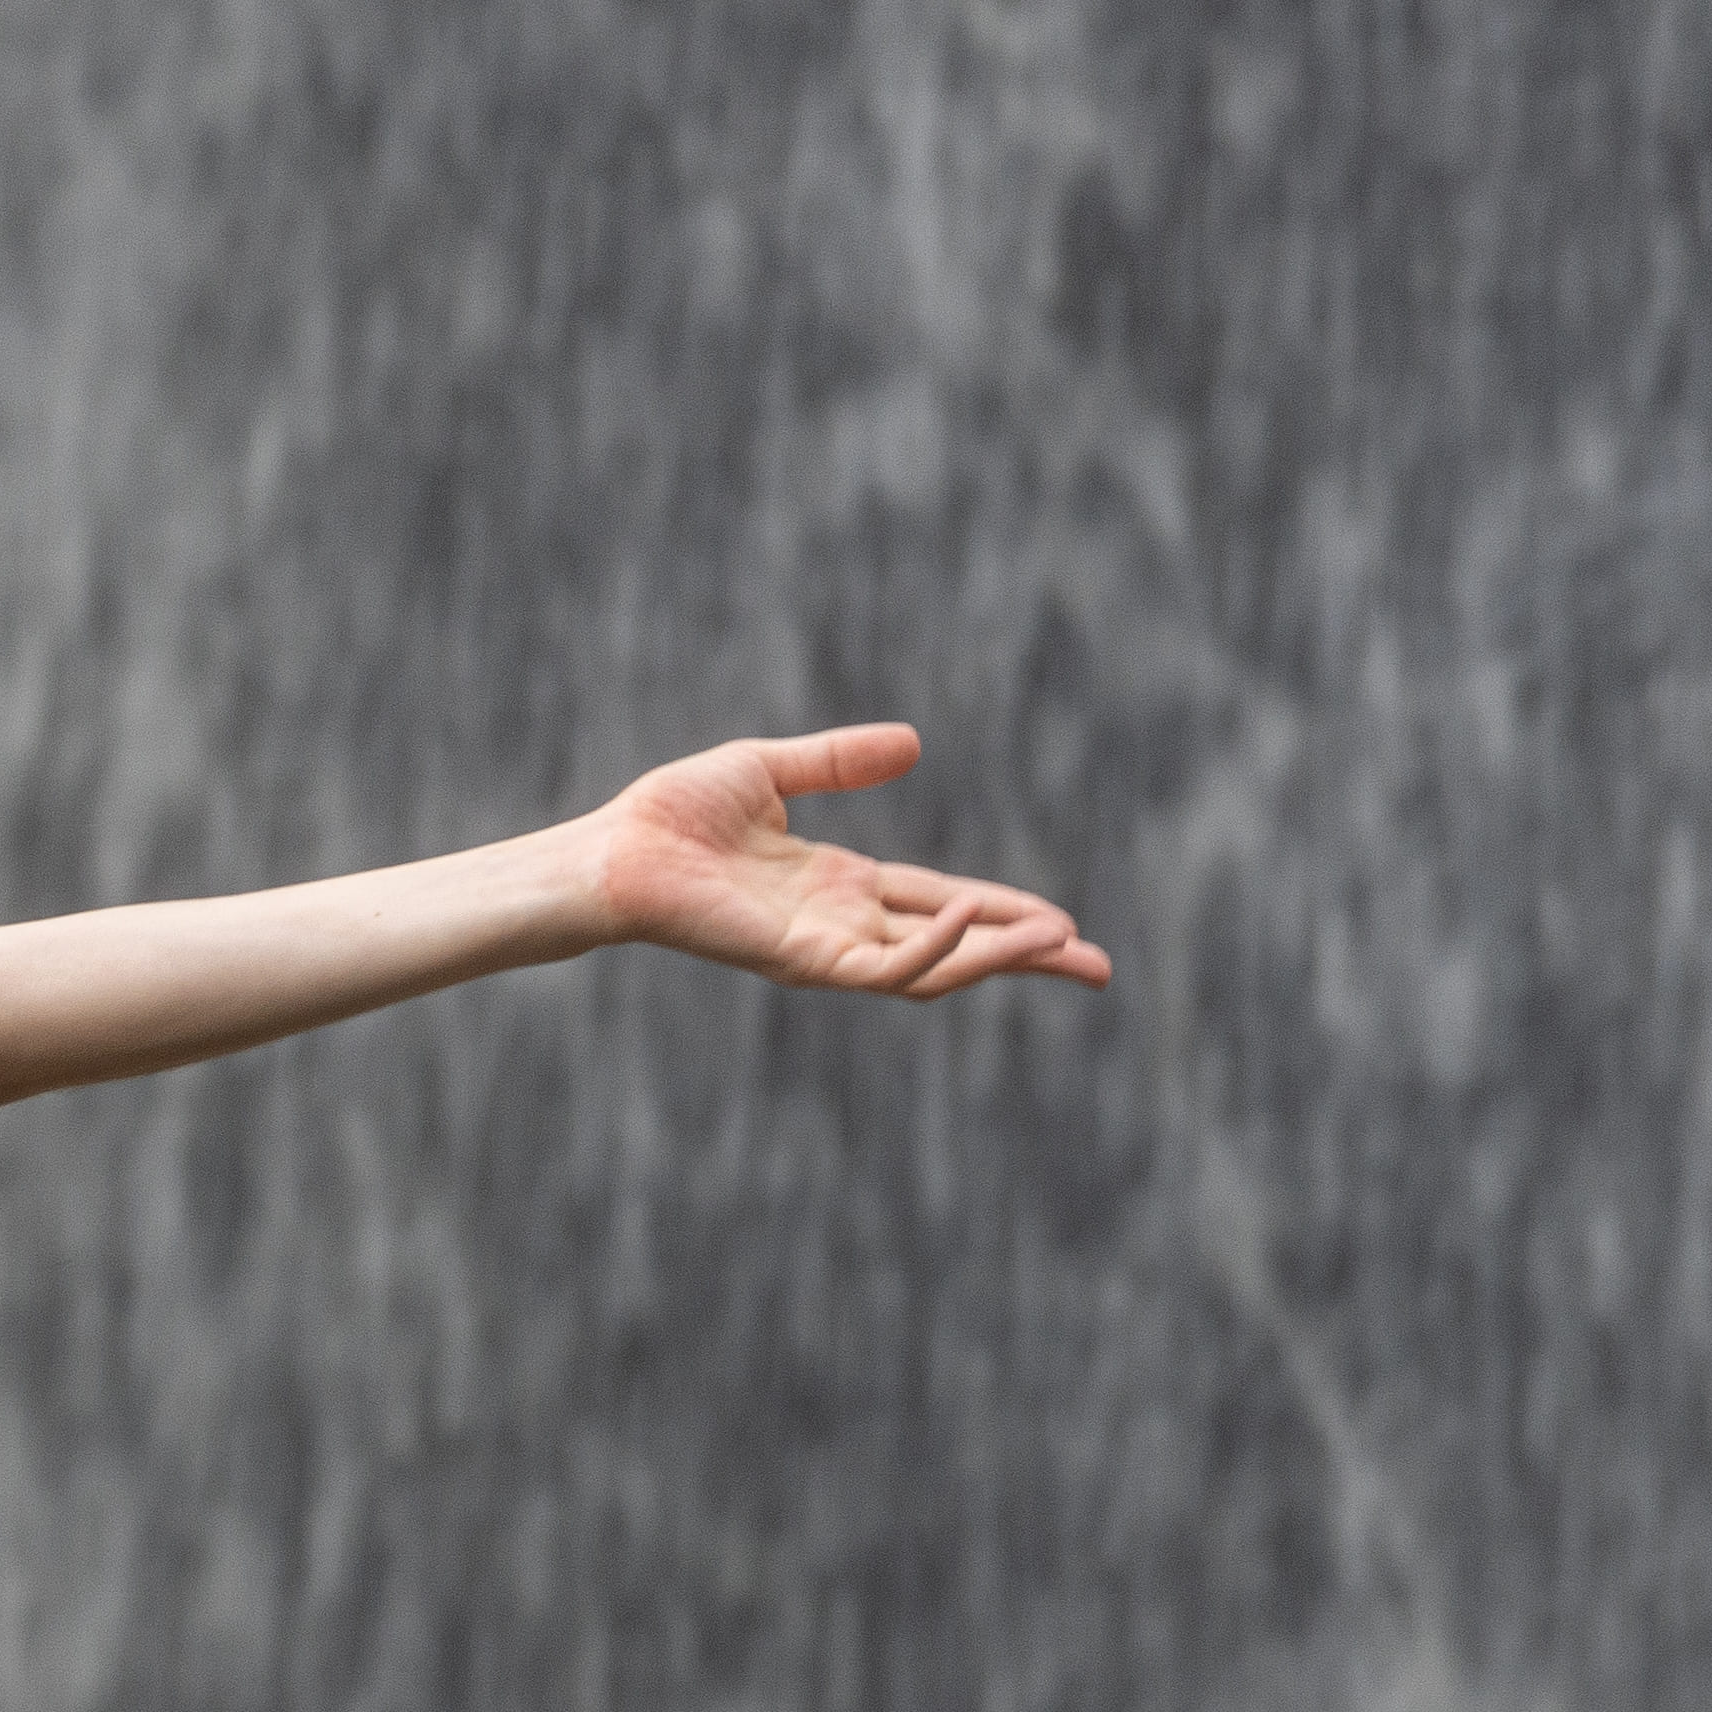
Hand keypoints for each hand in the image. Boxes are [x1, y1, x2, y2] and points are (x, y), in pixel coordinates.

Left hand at [564, 726, 1110, 998]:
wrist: (615, 850)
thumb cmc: (673, 816)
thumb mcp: (772, 769)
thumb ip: (839, 761)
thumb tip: (913, 743)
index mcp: (841, 886)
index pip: (942, 904)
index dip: (1003, 914)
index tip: (1064, 925)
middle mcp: (842, 925)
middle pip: (955, 948)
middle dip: (1026, 957)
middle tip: (1096, 965)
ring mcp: (825, 950)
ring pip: (932, 968)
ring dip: (997, 957)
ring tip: (1059, 943)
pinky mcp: (802, 962)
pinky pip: (883, 968)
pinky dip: (933, 948)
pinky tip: (971, 919)